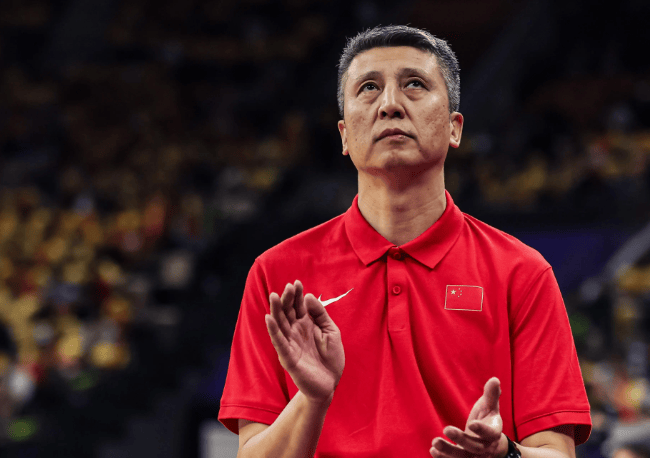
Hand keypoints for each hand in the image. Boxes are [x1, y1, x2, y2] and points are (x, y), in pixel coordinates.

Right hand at [265, 280, 344, 403]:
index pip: (298, 306)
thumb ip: (320, 314)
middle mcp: (295, 332)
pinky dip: (273, 330)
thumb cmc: (330, 358)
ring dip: (276, 310)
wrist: (330, 384)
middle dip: (287, 299)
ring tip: (274, 296)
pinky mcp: (288, 357)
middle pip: (287, 312)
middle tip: (288, 287)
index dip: (297, 295)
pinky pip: (279, 342)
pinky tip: (269, 318)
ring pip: (280, 324)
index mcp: (306, 325)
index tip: (296, 283)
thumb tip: (309, 296)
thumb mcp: (331, 331)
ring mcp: (290, 344)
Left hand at [431, 377, 506, 457]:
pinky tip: (433, 451)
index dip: (482, 430)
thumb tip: (495, 379)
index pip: (490, 433)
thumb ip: (491, 395)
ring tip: (435, 443)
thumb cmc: (488, 421)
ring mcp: (475, 457)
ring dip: (448, 452)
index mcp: (494, 433)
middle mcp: (486, 448)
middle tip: (446, 429)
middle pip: (474, 447)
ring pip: (463, 457)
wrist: (492, 445)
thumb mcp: (491, 408)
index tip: (472, 424)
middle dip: (460, 439)